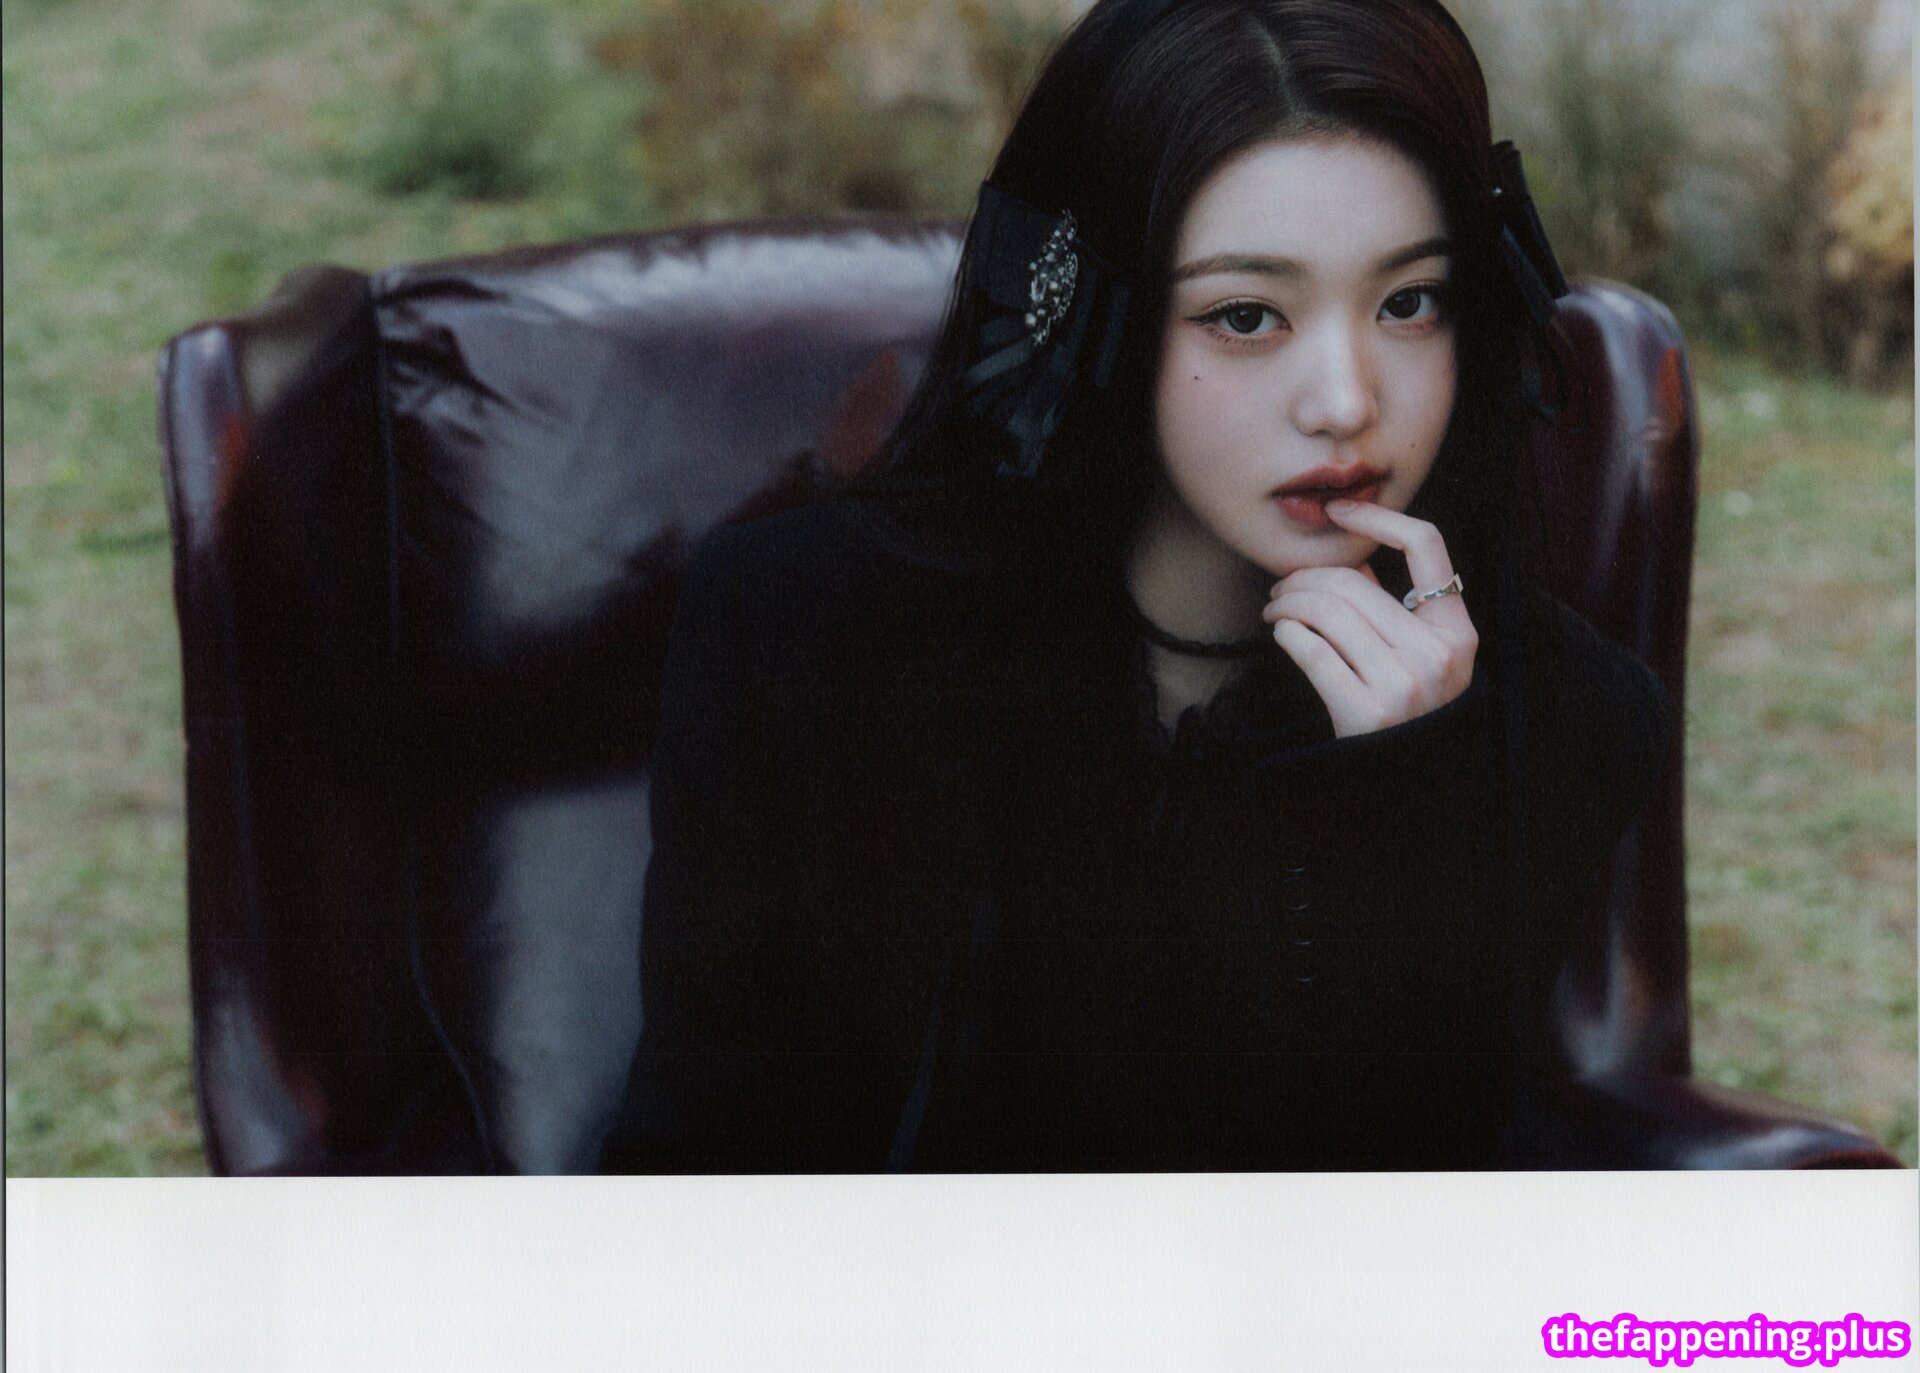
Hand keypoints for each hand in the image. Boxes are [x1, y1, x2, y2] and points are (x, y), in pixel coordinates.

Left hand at [1260, 500, 1476, 737]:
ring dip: (1287, 603)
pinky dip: (1287, 634)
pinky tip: (1282, 634)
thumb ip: (1396, 609)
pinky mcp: (1365, 710)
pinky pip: (1311, 649)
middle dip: (1304, 576)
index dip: (1377, 520)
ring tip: (1275, 609)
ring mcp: (1402, 683)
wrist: (1409, 780)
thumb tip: (1354, 558)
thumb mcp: (1425, 657)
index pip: (1426, 545)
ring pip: (1326, 611)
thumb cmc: (1411, 711)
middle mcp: (1435, 653)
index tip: (1338, 512)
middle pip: (1354, 582)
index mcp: (1457, 631)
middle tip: (1281, 586)